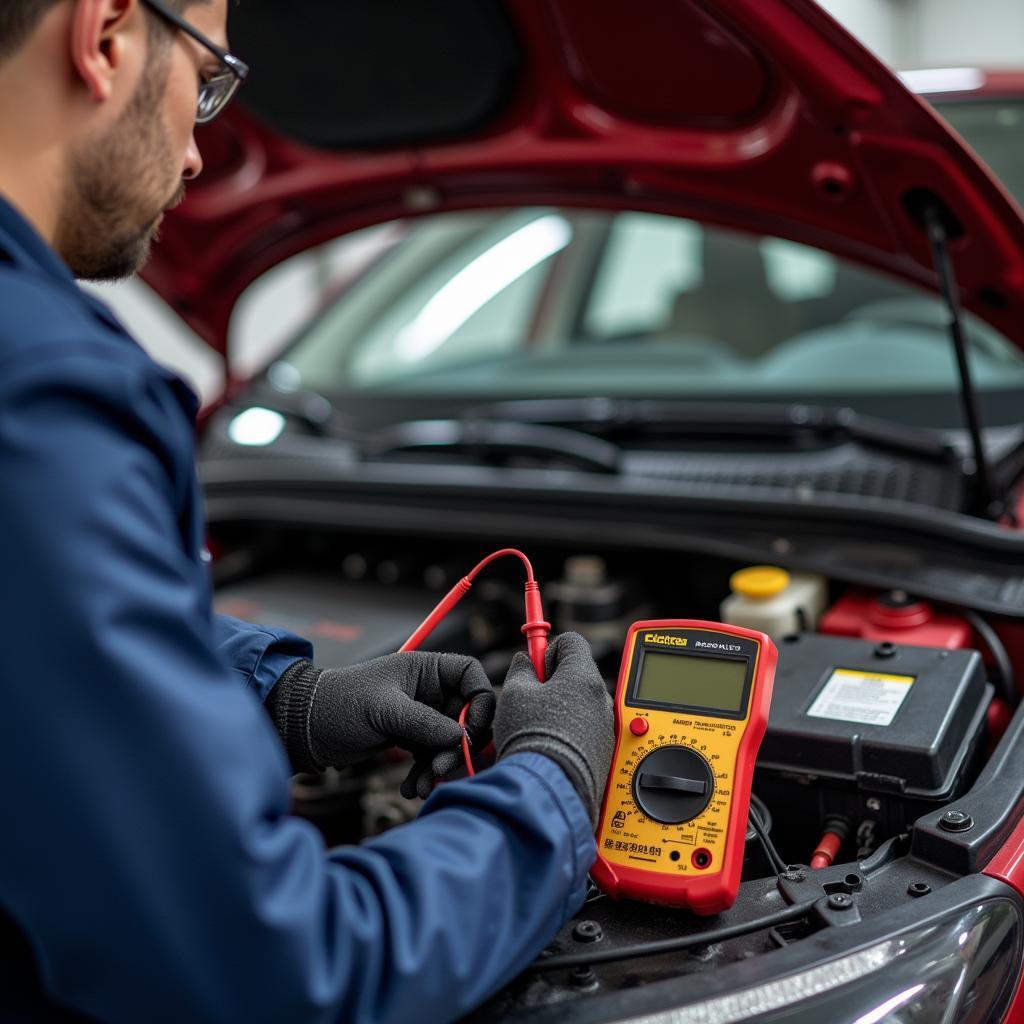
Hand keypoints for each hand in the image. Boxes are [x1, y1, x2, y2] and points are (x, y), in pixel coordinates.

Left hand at [266, 652, 494, 797]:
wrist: (304, 727)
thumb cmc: (340, 704)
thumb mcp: (384, 711)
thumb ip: (424, 723)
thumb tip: (461, 738)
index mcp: (425, 668)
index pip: (470, 675)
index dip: (480, 700)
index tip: (471, 729)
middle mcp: (428, 689)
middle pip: (466, 714)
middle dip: (457, 744)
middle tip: (441, 767)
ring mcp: (420, 715)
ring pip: (449, 741)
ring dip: (439, 766)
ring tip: (419, 786)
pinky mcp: (408, 737)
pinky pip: (430, 756)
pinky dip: (424, 773)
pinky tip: (409, 789)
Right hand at [493, 632, 613, 825]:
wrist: (549, 789)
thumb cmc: (532, 738)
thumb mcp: (514, 693)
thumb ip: (521, 669)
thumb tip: (526, 663)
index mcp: (583, 676)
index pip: (572, 641)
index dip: (549, 649)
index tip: (536, 666)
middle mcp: (601, 699)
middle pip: (579, 673)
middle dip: (555, 681)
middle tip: (533, 698)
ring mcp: (606, 726)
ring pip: (583, 703)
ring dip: (564, 707)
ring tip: (540, 726)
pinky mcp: (605, 751)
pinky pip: (588, 728)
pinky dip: (572, 730)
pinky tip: (552, 744)